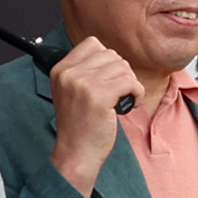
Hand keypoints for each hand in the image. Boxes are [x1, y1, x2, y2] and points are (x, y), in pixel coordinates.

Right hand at [49, 37, 143, 194]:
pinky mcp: (99, 96)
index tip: (110, 79)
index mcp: (61, 69)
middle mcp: (69, 74)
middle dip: (121, 73)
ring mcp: (83, 84)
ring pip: (123, 67)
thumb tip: (112, 58)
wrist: (76, 153)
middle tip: (119, 93)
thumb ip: (86, 72)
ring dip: (130, 84)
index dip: (108, 60)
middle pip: (111, 55)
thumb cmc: (80, 126)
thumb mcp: (73, 92)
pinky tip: (129, 105)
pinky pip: (131, 82)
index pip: (92, 44)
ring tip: (124, 100)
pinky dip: (137, 94)